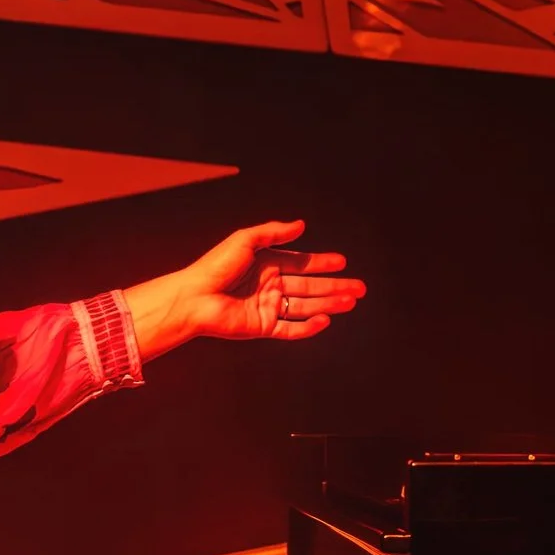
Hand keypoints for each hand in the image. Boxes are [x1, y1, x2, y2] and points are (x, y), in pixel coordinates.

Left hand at [122, 219, 366, 359]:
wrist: (194, 297)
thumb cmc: (215, 266)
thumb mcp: (245, 240)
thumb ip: (274, 232)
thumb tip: (301, 225)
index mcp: (267, 264)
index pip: (302, 264)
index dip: (322, 263)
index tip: (343, 262)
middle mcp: (270, 285)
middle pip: (309, 286)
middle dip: (335, 286)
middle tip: (360, 288)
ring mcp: (267, 307)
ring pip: (305, 306)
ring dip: (329, 304)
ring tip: (351, 302)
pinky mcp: (262, 327)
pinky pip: (290, 328)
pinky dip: (308, 327)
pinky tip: (325, 320)